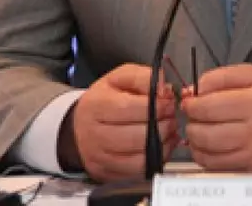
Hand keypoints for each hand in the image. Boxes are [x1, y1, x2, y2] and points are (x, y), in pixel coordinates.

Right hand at [57, 63, 178, 181]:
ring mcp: (99, 157)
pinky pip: (138, 171)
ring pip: (140, 157)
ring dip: (163, 143)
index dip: (155, 106)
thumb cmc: (104, 99)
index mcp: (95, 105)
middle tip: (172, 117)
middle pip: (136, 136)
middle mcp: (94, 134)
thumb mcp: (120, 78)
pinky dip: (157, 158)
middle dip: (163, 126)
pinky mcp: (106, 173)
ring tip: (170, 130)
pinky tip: (162, 145)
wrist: (78, 127)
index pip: (128, 108)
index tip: (169, 102)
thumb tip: (165, 89)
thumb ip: (142, 77)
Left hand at [181, 64, 251, 172]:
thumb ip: (221, 77)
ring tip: (199, 132)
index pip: (210, 106)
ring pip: (210, 154)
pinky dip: (207, 158)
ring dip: (196, 143)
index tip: (189, 103)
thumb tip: (193, 90)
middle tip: (193, 118)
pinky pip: (221, 168)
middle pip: (207, 133)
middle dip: (191, 125)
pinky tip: (209, 147)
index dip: (192, 106)